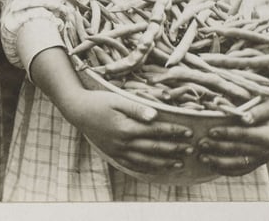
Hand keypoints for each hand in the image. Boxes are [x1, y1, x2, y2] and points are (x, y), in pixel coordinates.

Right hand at [65, 89, 194, 173]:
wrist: (77, 110)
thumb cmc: (98, 101)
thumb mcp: (116, 99)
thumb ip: (136, 108)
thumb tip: (156, 115)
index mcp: (126, 127)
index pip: (156, 130)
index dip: (173, 131)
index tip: (189, 132)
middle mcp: (124, 142)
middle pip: (155, 147)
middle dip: (174, 148)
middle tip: (191, 149)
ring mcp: (118, 150)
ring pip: (146, 160)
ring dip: (165, 162)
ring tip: (180, 162)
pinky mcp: (114, 154)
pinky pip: (134, 165)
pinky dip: (148, 168)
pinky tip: (158, 168)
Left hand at [196, 97, 268, 175]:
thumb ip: (257, 111)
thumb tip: (244, 117)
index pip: (247, 135)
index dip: (229, 134)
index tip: (212, 131)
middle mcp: (266, 150)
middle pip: (240, 150)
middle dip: (218, 147)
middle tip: (200, 143)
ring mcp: (261, 158)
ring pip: (239, 164)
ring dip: (219, 162)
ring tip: (201, 157)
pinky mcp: (257, 162)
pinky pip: (241, 170)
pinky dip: (226, 170)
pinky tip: (211, 166)